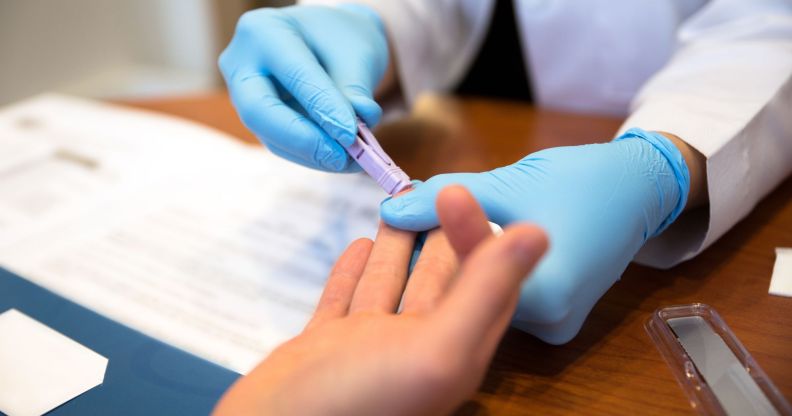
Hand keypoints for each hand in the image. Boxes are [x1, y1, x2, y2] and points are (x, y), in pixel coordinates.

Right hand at [213, 186, 547, 415]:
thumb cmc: (358, 406)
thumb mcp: (435, 349)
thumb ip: (483, 293)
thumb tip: (538, 233)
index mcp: (453, 353)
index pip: (481, 284)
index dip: (480, 237)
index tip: (467, 191)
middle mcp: (413, 350)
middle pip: (437, 280)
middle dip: (440, 233)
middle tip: (436, 186)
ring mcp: (365, 348)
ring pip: (390, 284)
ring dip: (399, 245)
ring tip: (400, 202)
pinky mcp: (324, 348)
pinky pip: (346, 299)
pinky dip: (355, 271)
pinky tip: (359, 244)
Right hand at [219, 5, 387, 171]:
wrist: (330, 41)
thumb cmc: (342, 39)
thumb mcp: (356, 53)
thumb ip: (353, 92)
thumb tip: (352, 135)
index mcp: (264, 30)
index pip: (293, 73)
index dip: (322, 108)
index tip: (351, 134)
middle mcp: (242, 62)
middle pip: (259, 110)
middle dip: (302, 139)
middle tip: (340, 156)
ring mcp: (243, 94)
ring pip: (269, 135)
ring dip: (312, 154)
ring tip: (350, 161)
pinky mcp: (258, 120)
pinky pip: (280, 145)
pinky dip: (311, 156)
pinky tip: (339, 160)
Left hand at [380, 129, 690, 343]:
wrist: (637, 188)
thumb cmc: (580, 180)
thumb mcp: (508, 184)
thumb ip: (447, 200)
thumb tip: (392, 209)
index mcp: (545, 296)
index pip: (462, 272)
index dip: (425, 240)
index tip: (400, 213)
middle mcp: (550, 323)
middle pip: (473, 289)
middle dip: (440, 251)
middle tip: (412, 215)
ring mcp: (554, 323)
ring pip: (486, 292)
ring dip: (461, 260)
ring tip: (437, 223)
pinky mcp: (554, 315)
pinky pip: (505, 294)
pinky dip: (485, 269)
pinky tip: (468, 241)